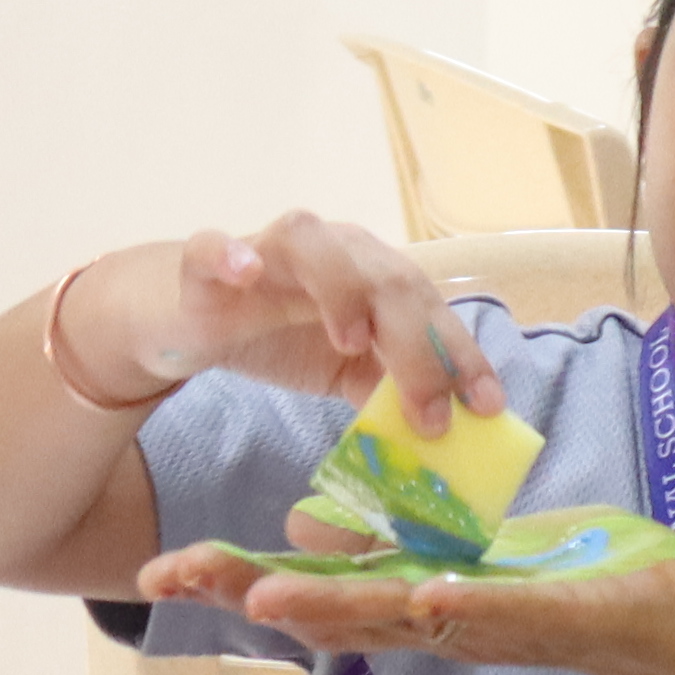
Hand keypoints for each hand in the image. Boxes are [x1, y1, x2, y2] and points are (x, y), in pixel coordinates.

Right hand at [81, 214, 503, 432]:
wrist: (185, 318)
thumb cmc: (276, 335)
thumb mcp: (344, 372)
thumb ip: (387, 388)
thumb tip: (443, 432)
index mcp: (374, 278)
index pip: (430, 309)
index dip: (462, 355)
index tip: (488, 406)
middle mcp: (334, 252)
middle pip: (387, 280)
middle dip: (417, 347)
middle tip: (430, 414)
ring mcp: (269, 250)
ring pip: (312, 242)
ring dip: (341, 288)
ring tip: (354, 343)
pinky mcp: (204, 261)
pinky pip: (213, 246)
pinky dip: (229, 255)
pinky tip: (245, 271)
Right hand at [137, 531, 674, 674]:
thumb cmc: (596, 582)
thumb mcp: (484, 546)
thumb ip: (412, 537)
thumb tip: (328, 518)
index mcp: (426, 599)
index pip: (320, 588)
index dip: (242, 580)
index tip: (170, 569)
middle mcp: (447, 624)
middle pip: (332, 610)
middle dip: (249, 594)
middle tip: (169, 580)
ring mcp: (498, 628)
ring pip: (398, 617)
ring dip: (332, 610)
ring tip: (262, 600)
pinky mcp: (557, 620)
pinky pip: (501, 613)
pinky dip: (460, 606)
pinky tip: (420, 596)